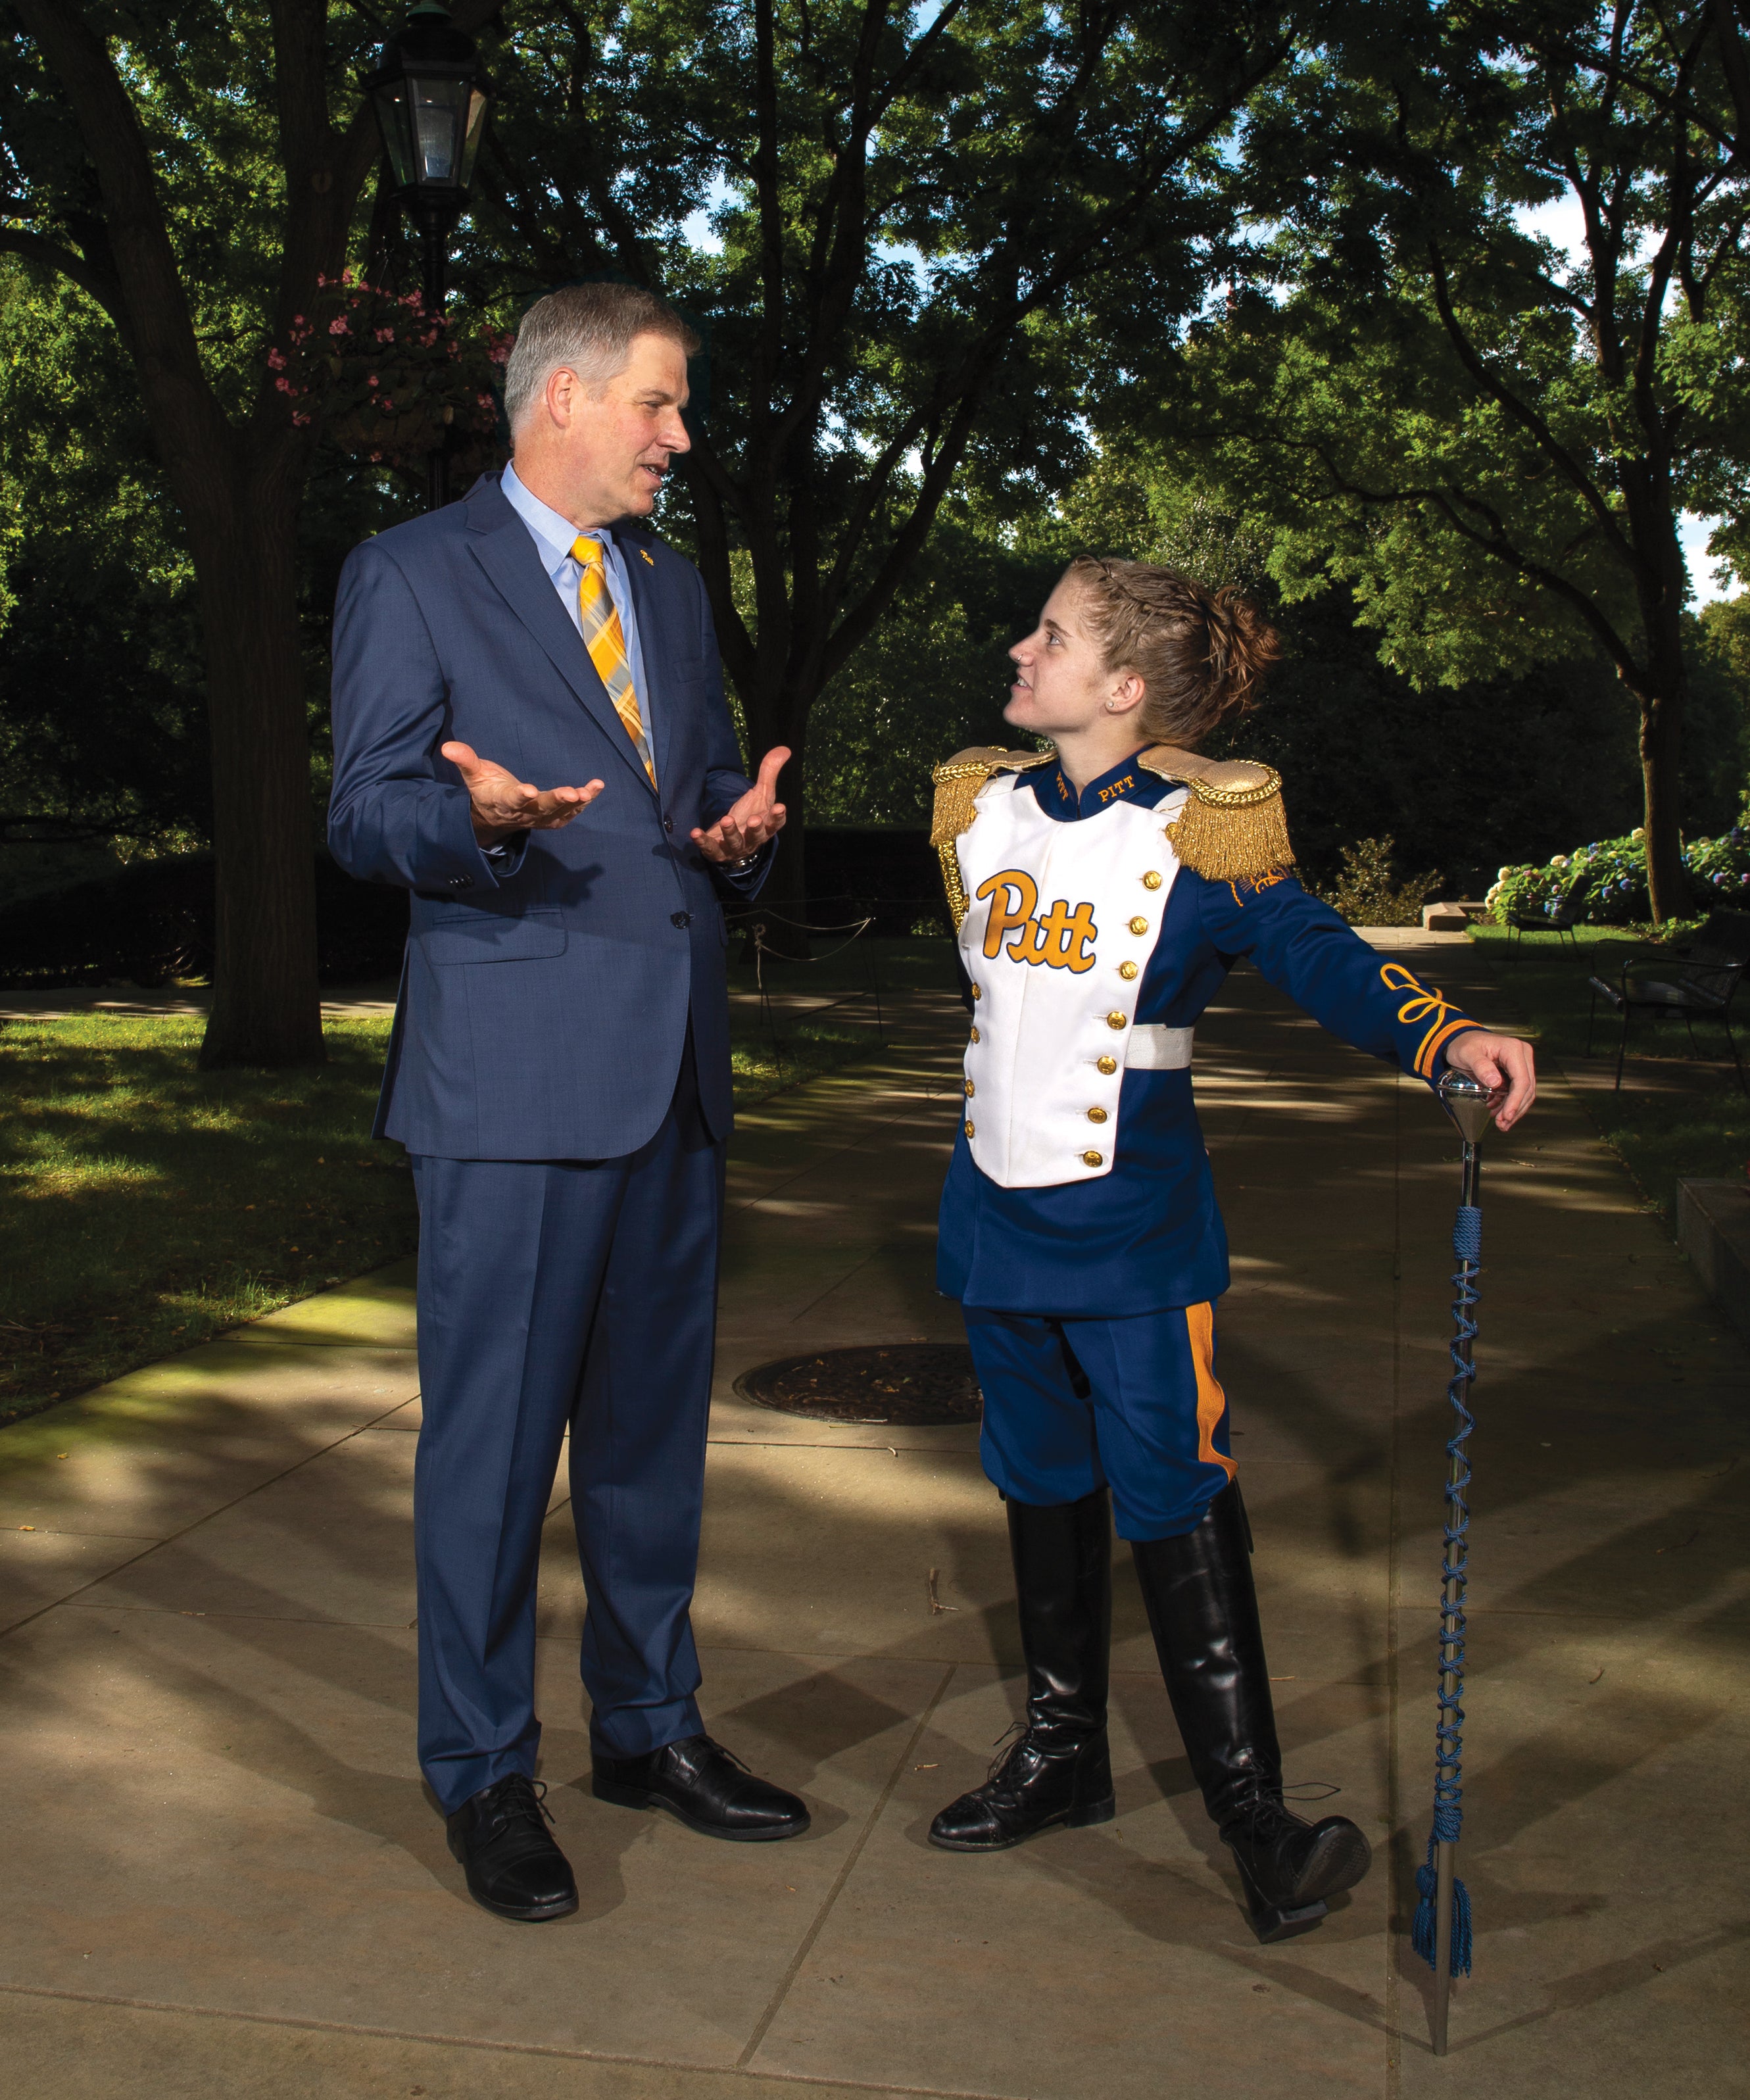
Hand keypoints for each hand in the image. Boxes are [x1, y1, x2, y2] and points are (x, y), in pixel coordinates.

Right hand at [441, 742, 604, 845]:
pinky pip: (571, 812)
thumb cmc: (486, 789)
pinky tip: (596, 788)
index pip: (511, 800)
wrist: (495, 816)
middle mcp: (523, 812)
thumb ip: (465, 760)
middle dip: (556, 801)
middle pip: (541, 809)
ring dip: (576, 804)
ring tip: (589, 791)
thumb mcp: (474, 775)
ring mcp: (540, 817)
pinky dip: (585, 802)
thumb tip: (448, 747)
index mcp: (503, 801)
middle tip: (572, 794)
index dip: (519, 796)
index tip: (527, 790)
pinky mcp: (552, 817)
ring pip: (559, 813)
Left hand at [692, 745, 789, 864]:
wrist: (734, 843)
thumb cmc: (751, 815)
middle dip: (756, 829)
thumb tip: (784, 749)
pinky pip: (710, 848)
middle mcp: (752, 840)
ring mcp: (734, 848)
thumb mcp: (761, 795)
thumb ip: (769, 773)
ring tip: (727, 820)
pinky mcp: (716, 851)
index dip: (777, 817)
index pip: (775, 823)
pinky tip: (695, 832)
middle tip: (754, 820)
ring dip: (730, 832)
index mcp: (766, 827)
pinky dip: (703, 842)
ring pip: (734, 842)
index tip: (780, 807)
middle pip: (756, 836)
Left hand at [1445, 1029, 1536, 1130]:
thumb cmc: (1464, 1044)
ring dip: (1514, 1109)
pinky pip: (1517, 1090)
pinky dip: (1509, 1103)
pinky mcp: (1516, 1071)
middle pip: (1527, 1088)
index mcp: (1513, 1049)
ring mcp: (1521, 1063)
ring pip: (1525, 1092)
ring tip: (1501, 1123)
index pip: (1522, 1080)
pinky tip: (1497, 1111)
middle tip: (1502, 1124)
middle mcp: (1522, 1055)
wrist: (1461, 1040)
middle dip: (1515, 1109)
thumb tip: (1495, 1082)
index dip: (1516, 1101)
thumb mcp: (1467, 1054)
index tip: (1506, 1116)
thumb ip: (1481, 1066)